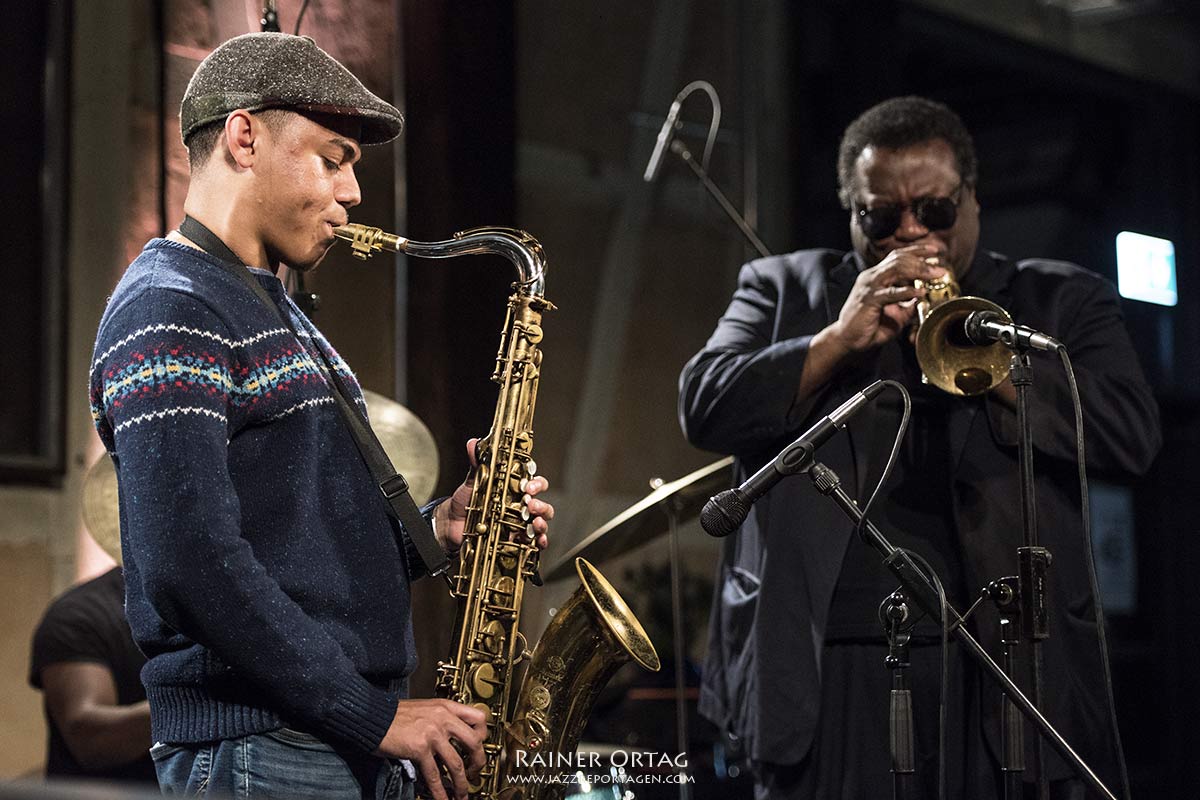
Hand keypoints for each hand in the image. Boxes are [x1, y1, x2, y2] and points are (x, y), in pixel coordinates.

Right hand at [374, 698, 485, 799]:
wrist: (373, 715)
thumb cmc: (395, 713)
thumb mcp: (425, 708)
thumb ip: (440, 718)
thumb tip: (452, 733)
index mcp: (446, 707)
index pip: (479, 717)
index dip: (483, 735)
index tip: (480, 747)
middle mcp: (443, 718)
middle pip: (474, 742)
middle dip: (478, 762)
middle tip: (475, 772)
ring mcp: (433, 733)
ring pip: (457, 763)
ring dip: (461, 783)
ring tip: (462, 793)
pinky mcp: (420, 748)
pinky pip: (434, 775)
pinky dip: (440, 791)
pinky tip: (443, 798)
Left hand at [435, 439, 553, 552]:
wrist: (451, 526)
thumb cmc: (465, 502)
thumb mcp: (472, 483)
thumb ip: (477, 464)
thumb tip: (473, 443)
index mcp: (513, 490)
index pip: (534, 483)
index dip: (537, 483)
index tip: (528, 486)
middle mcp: (520, 506)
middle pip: (542, 503)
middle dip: (541, 504)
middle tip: (530, 505)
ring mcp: (519, 524)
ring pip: (541, 521)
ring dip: (542, 522)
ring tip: (535, 522)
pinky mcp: (515, 540)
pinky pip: (533, 542)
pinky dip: (540, 542)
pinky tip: (538, 541)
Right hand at [827, 244, 946, 354]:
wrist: (846, 340)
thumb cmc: (868, 327)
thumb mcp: (895, 314)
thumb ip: (908, 305)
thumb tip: (923, 299)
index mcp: (876, 276)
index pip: (897, 256)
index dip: (917, 251)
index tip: (935, 251)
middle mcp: (871, 277)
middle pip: (899, 259)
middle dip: (922, 260)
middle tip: (939, 266)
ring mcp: (868, 287)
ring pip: (895, 269)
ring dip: (918, 270)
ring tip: (934, 274)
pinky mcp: (868, 300)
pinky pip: (891, 292)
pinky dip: (907, 290)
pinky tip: (920, 291)